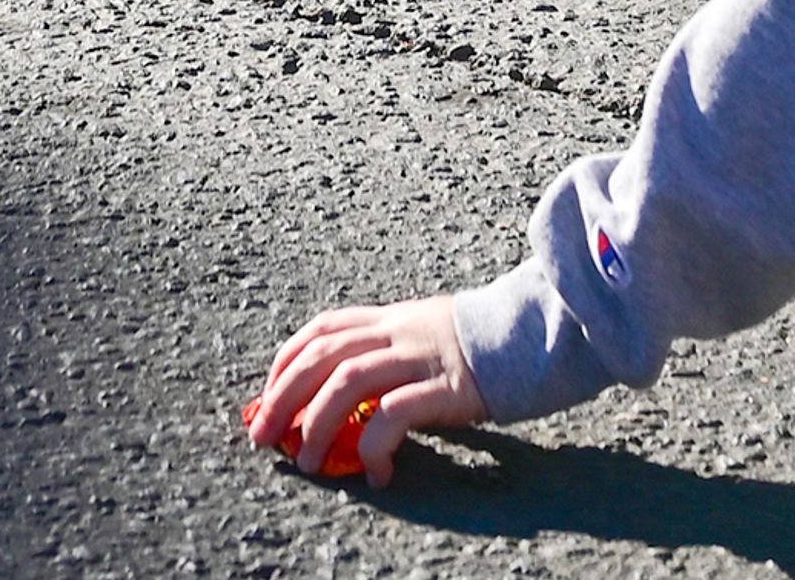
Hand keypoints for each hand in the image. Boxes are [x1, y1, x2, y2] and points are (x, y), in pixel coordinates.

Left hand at [248, 294, 486, 485]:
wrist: (532, 334)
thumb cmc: (475, 347)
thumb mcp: (424, 335)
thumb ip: (389, 354)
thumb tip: (344, 397)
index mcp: (390, 320)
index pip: (323, 328)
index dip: (286, 359)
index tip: (267, 395)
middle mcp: (397, 332)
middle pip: (323, 356)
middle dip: (283, 397)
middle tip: (262, 437)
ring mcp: (419, 358)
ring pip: (349, 381)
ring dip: (317, 424)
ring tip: (306, 463)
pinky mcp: (445, 388)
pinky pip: (395, 415)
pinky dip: (375, 446)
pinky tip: (377, 473)